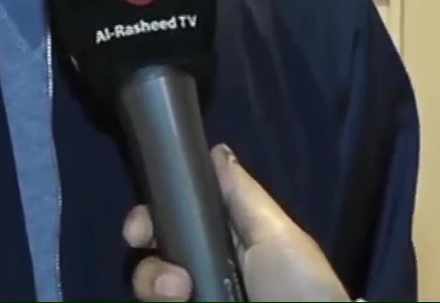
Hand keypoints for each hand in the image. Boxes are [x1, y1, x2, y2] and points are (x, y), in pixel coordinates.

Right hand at [123, 145, 349, 302]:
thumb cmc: (297, 283)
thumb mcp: (276, 232)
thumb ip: (241, 194)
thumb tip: (217, 151)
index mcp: (229, 242)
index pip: (180, 220)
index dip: (156, 214)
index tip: (143, 220)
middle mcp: (207, 271)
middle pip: (156, 252)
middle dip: (144, 242)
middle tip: (143, 241)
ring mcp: (198, 297)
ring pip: (151, 284)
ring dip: (154, 279)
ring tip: (180, 289)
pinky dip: (159, 299)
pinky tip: (180, 300)